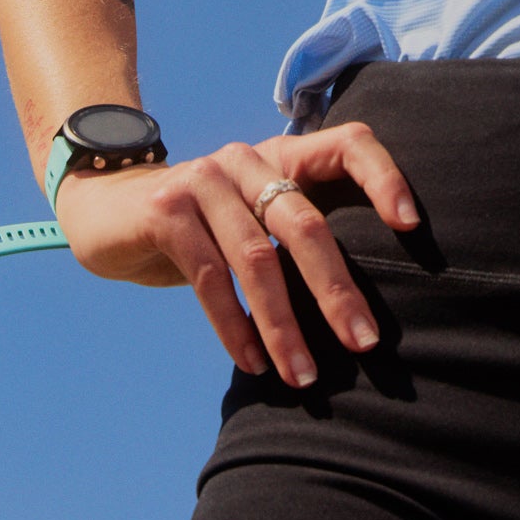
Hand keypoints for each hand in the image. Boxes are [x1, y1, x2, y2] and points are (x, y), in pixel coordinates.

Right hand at [56, 117, 419, 385]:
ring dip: (284, 325)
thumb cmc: (201, 228)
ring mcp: (204, 181)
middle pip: (304, 223)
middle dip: (336, 289)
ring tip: (304, 376)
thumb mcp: (250, 218)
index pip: (348, 143)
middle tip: (363, 343)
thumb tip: (362, 303)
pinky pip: (210, 278)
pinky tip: (253, 362)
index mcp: (280, 156)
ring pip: (257, 258)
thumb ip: (294, 235)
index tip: (412, 225)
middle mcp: (247, 159)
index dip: (384, 177)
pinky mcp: (166, 211)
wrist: (106, 209)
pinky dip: (235, 326)